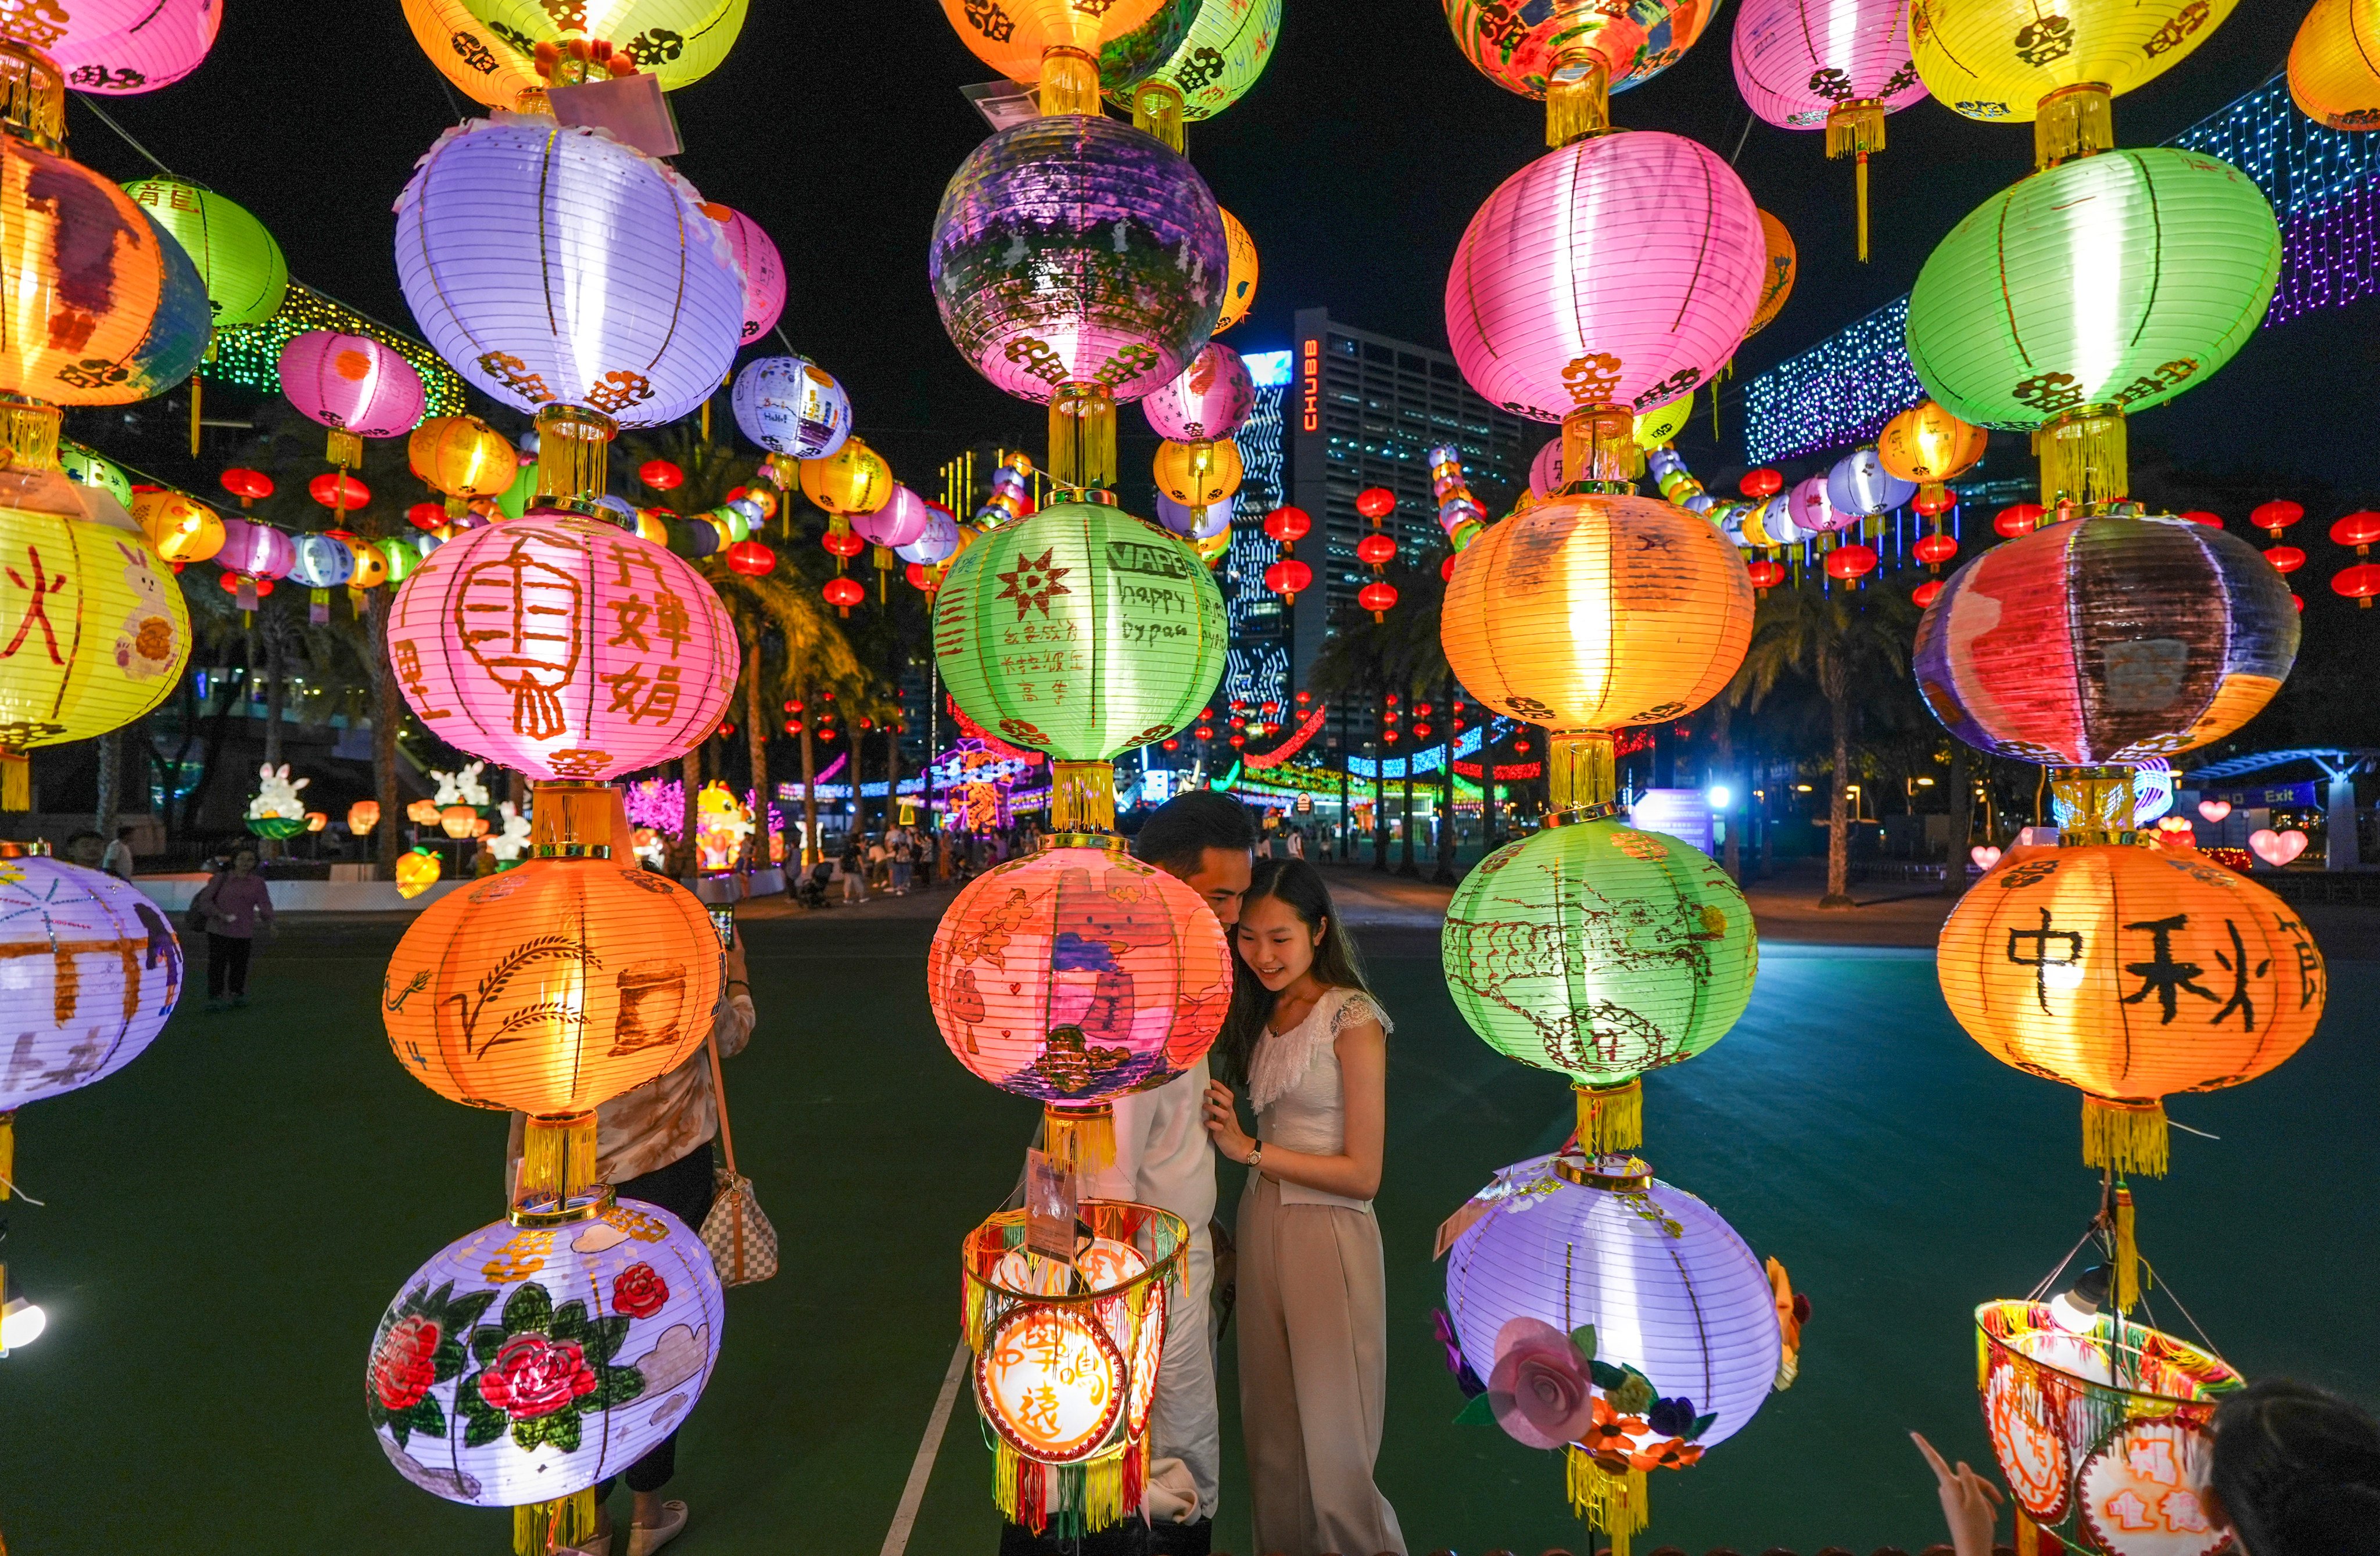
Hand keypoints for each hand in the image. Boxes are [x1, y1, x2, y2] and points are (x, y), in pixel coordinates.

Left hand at [1202, 1079, 1256, 1166]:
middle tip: (1206, 1091)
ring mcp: (1226, 1125)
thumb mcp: (1226, 1118)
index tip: (1212, 1080)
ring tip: (1204, 1106)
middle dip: (1216, 1094)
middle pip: (1226, 1101)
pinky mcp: (1223, 1134)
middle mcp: (1229, 1115)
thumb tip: (1206, 1100)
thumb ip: (1219, 1110)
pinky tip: (1206, 1123)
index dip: (1221, 1087)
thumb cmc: (1231, 1132)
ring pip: (1223, 1113)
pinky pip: (1218, 1128)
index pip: (1229, 1096)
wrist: (1240, 1148)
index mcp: (1230, 1111)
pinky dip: (1211, 1124)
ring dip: (1212, 1108)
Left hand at [1913, 1433, 2002, 1555]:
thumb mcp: (1976, 1499)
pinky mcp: (1956, 1509)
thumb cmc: (1975, 1525)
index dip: (1925, 1447)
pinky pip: (1970, 1500)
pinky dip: (1981, 1506)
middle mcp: (1947, 1491)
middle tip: (2000, 1500)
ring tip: (1994, 1516)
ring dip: (1985, 1499)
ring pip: (1971, 1490)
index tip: (1912, 1434)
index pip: (1936, 1461)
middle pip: (1966, 1478)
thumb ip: (1969, 1479)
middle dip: (1983, 1486)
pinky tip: (1991, 1519)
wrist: (1973, 1551)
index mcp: (1949, 1486)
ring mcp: (1951, 1501)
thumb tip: (1959, 1464)